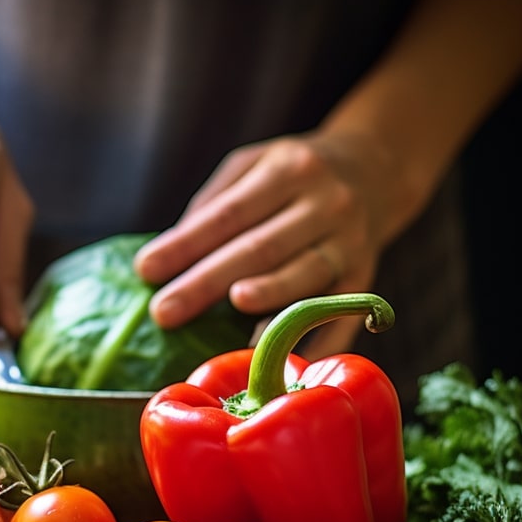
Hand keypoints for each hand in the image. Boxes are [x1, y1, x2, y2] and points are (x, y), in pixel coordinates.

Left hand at [135, 131, 398, 358]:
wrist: (377, 169)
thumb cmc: (295, 175)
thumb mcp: (255, 165)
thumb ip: (214, 204)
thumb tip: (167, 257)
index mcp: (289, 169)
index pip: (228, 214)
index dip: (186, 244)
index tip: (145, 270)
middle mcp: (327, 204)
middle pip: (259, 249)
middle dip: (206, 283)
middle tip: (163, 312)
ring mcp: (350, 243)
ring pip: (303, 277)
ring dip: (266, 298)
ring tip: (225, 319)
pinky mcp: (365, 278)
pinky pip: (335, 312)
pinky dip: (310, 337)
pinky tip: (280, 357)